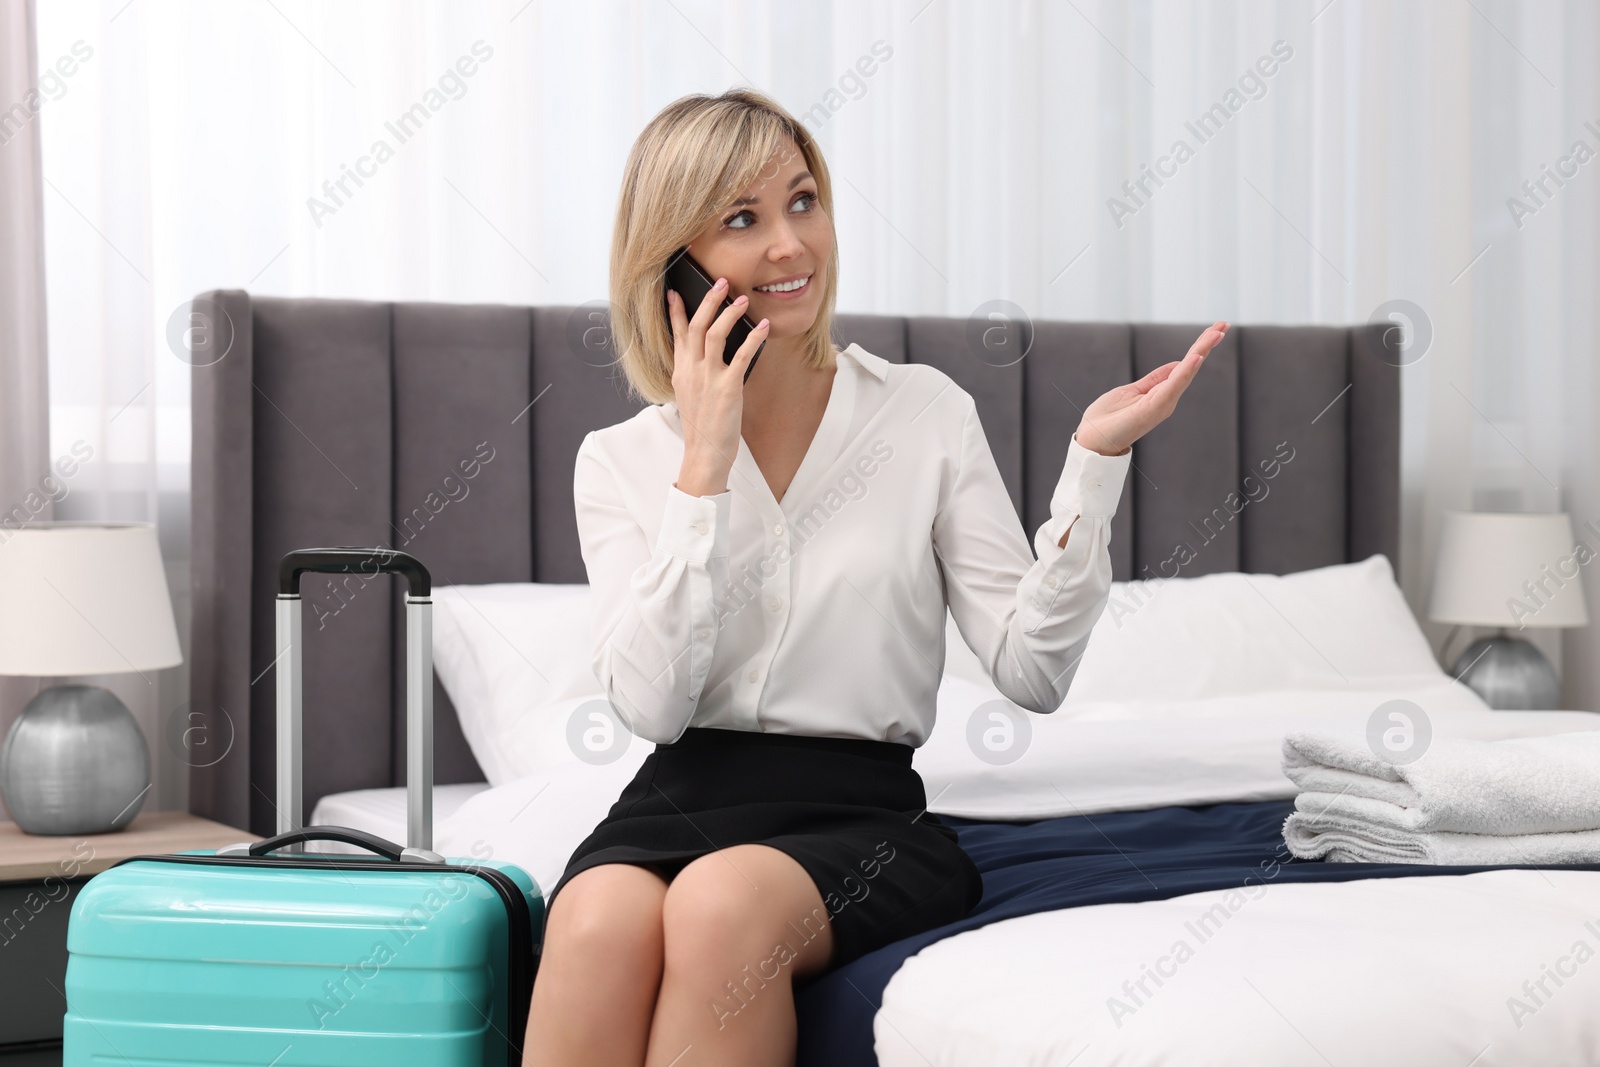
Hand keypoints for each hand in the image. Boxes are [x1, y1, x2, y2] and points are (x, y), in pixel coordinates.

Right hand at [666, 278, 769, 495]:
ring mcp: (708, 378)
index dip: (676, 311)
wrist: (705, 453)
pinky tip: (763, 327)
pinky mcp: (728, 387)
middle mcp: (691, 370)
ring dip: (729, 313)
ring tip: (742, 299)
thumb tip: (705, 355)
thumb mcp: (690, 395)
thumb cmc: (702, 427)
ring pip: (714, 334)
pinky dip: (753, 338)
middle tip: (721, 282)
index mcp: (681, 371)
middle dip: (708, 301)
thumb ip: (694, 373)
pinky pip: (741, 355)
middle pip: (695, 326)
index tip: (675, 291)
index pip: (676, 334)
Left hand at [1073, 321, 1228, 456]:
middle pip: (1190, 366)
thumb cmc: (1108, 419)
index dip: (1200, 346)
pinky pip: (1172, 386)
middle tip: (1224, 324)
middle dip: (1207, 344)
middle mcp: (1166, 398)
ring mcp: (1162, 404)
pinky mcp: (1152, 408)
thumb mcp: (1132, 391)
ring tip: (1216, 333)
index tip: (1216, 328)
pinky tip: (1196, 357)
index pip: (1184, 365)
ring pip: (1186, 373)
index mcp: (1161, 393)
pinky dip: (1185, 371)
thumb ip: (1154, 380)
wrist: (1092, 440)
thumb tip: (1175, 365)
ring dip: (1201, 351)